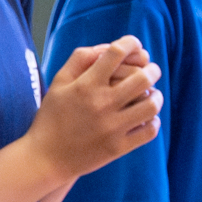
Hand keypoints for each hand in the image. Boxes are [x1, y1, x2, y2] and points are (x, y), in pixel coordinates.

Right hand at [26, 37, 162, 181]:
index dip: (130, 43)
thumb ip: (79, 59)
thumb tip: (106, 48)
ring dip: (156, 96)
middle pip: (142, 78)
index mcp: (86, 85)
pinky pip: (148, 132)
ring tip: (153, 95)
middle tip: (152, 71)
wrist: (45, 158)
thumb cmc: (51, 117)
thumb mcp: (58, 83)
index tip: (135, 45)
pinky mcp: (118, 148)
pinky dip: (154, 122)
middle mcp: (101, 104)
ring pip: (150, 105)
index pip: (115, 53)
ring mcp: (112, 127)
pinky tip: (147, 118)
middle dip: (152, 70)